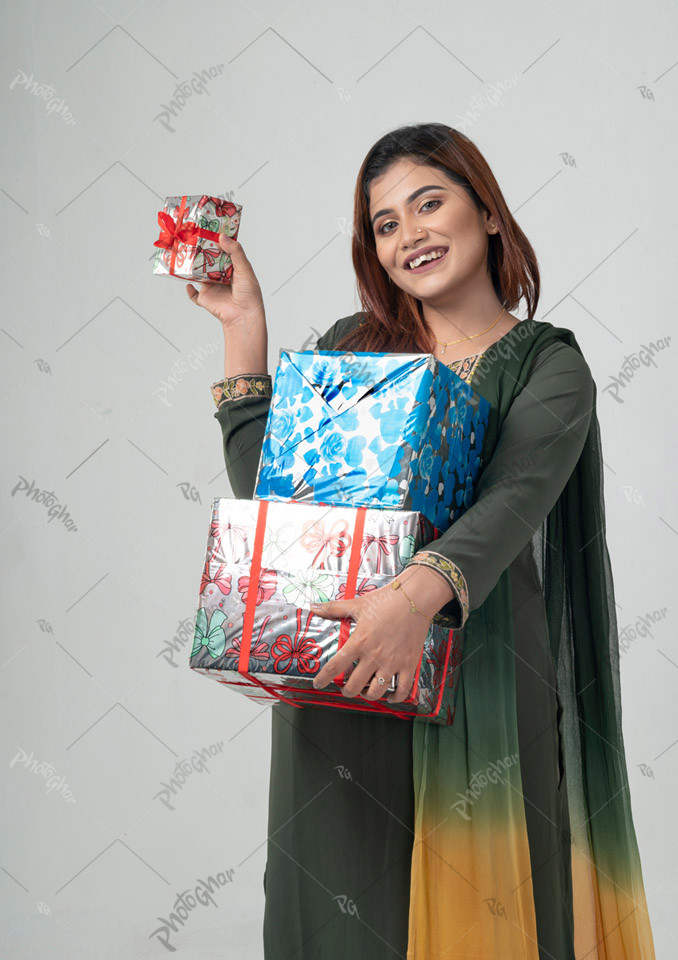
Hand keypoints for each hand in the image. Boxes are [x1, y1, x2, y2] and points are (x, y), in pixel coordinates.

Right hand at [186, 234, 265, 328]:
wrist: (243, 315)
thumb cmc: (249, 293)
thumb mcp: (244, 268)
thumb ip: (235, 252)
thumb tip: (221, 237)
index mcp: (231, 267)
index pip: (221, 251)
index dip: (215, 241)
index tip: (207, 229)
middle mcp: (220, 275)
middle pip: (207, 260)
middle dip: (200, 251)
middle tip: (192, 237)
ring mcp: (211, 286)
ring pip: (198, 274)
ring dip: (191, 266)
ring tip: (184, 253)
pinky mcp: (205, 298)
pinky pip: (193, 294)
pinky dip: (189, 290)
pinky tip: (188, 283)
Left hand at [309, 582, 430, 703]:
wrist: (415, 599)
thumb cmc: (387, 601)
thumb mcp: (357, 604)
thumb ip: (333, 609)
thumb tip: (313, 607)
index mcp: (359, 641)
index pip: (335, 667)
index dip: (323, 679)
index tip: (319, 684)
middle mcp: (374, 656)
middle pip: (354, 686)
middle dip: (346, 690)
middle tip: (345, 687)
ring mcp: (392, 663)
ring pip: (376, 692)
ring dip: (367, 695)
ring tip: (365, 690)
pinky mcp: (409, 665)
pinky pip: (402, 690)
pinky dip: (395, 698)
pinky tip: (389, 696)